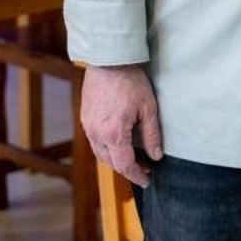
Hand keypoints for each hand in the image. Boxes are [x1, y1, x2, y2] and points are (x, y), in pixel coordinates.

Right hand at [80, 64, 164, 185]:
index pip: (125, 165)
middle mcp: (96, 134)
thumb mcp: (148, 108)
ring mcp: (88, 126)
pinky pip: (95, 142)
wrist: (108, 60)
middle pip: (111, 163)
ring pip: (101, 154)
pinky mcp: (85, 118)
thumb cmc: (130, 81)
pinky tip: (118, 144)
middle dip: (127, 169)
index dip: (137, 175)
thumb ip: (152, 134)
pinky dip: (107, 149)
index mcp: (114, 133)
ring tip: (133, 159)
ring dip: (116, 160)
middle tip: (144, 169)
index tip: (147, 180)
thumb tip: (156, 156)